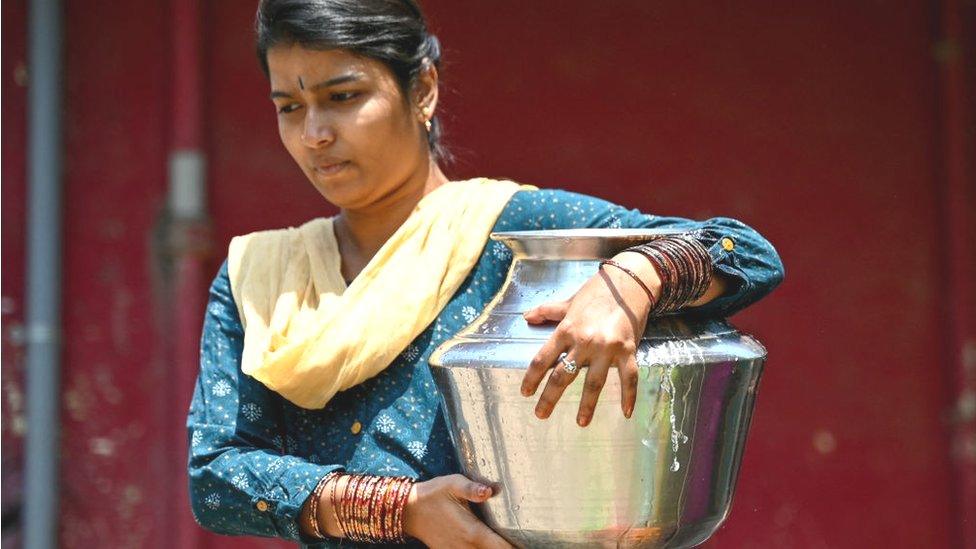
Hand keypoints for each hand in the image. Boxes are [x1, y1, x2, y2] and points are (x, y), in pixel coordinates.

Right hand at [403, 474, 513, 548]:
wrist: (408, 510)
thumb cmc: (433, 494)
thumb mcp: (452, 484)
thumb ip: (472, 488)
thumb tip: (490, 491)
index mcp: (472, 532)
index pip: (502, 548)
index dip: (516, 547)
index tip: (529, 540)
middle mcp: (466, 547)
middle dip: (508, 548)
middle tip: (522, 540)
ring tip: (506, 541)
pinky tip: (487, 542)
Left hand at [520, 252, 657, 425]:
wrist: (629, 283)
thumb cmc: (597, 292)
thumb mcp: (569, 301)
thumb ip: (548, 311)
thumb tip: (527, 317)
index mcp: (567, 329)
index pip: (542, 358)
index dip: (532, 377)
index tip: (525, 392)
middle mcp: (584, 341)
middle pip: (563, 376)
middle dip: (550, 398)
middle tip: (541, 414)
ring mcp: (607, 348)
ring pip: (594, 383)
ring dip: (587, 405)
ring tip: (580, 422)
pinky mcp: (628, 350)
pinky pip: (629, 378)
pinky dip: (629, 396)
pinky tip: (626, 413)